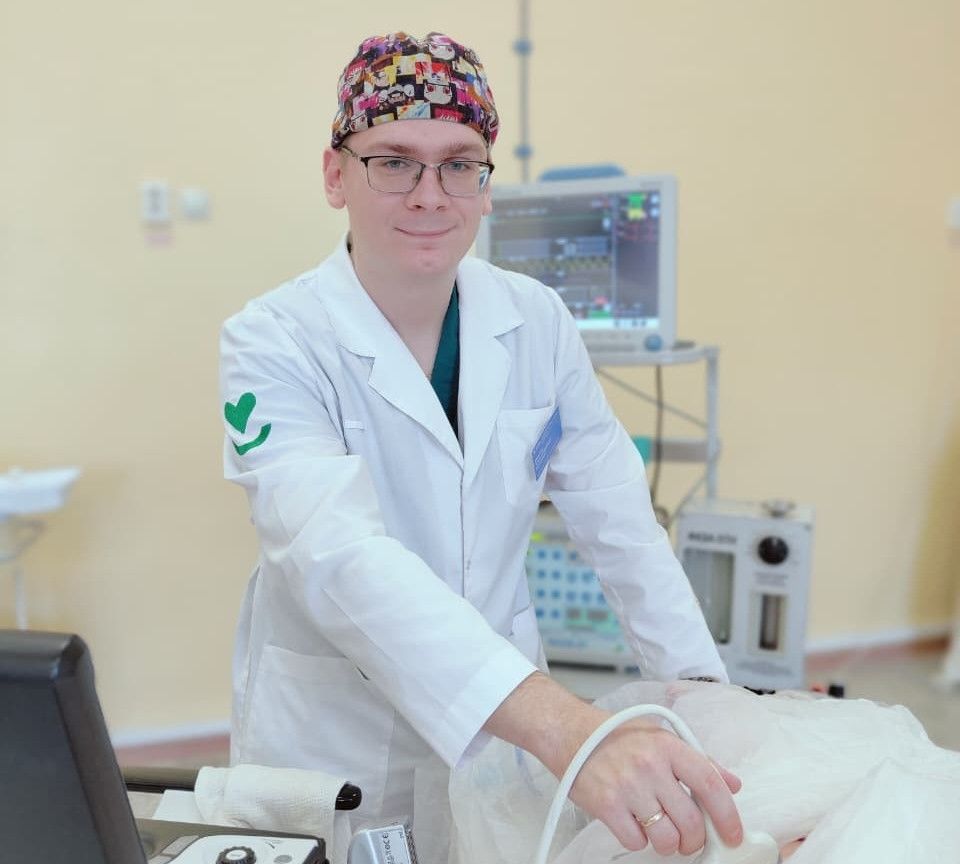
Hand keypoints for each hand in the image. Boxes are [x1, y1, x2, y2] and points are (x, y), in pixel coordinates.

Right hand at [484, 674, 742, 858]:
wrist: (568, 732)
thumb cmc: (616, 734)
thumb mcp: (661, 736)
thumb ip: (699, 760)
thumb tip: (732, 784)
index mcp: (668, 745)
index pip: (710, 784)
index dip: (727, 816)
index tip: (733, 836)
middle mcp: (650, 765)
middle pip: (690, 821)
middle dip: (694, 840)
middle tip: (688, 839)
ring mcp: (627, 786)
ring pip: (665, 838)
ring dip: (668, 844)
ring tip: (660, 832)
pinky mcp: (605, 805)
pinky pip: (636, 841)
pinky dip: (638, 840)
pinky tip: (632, 823)